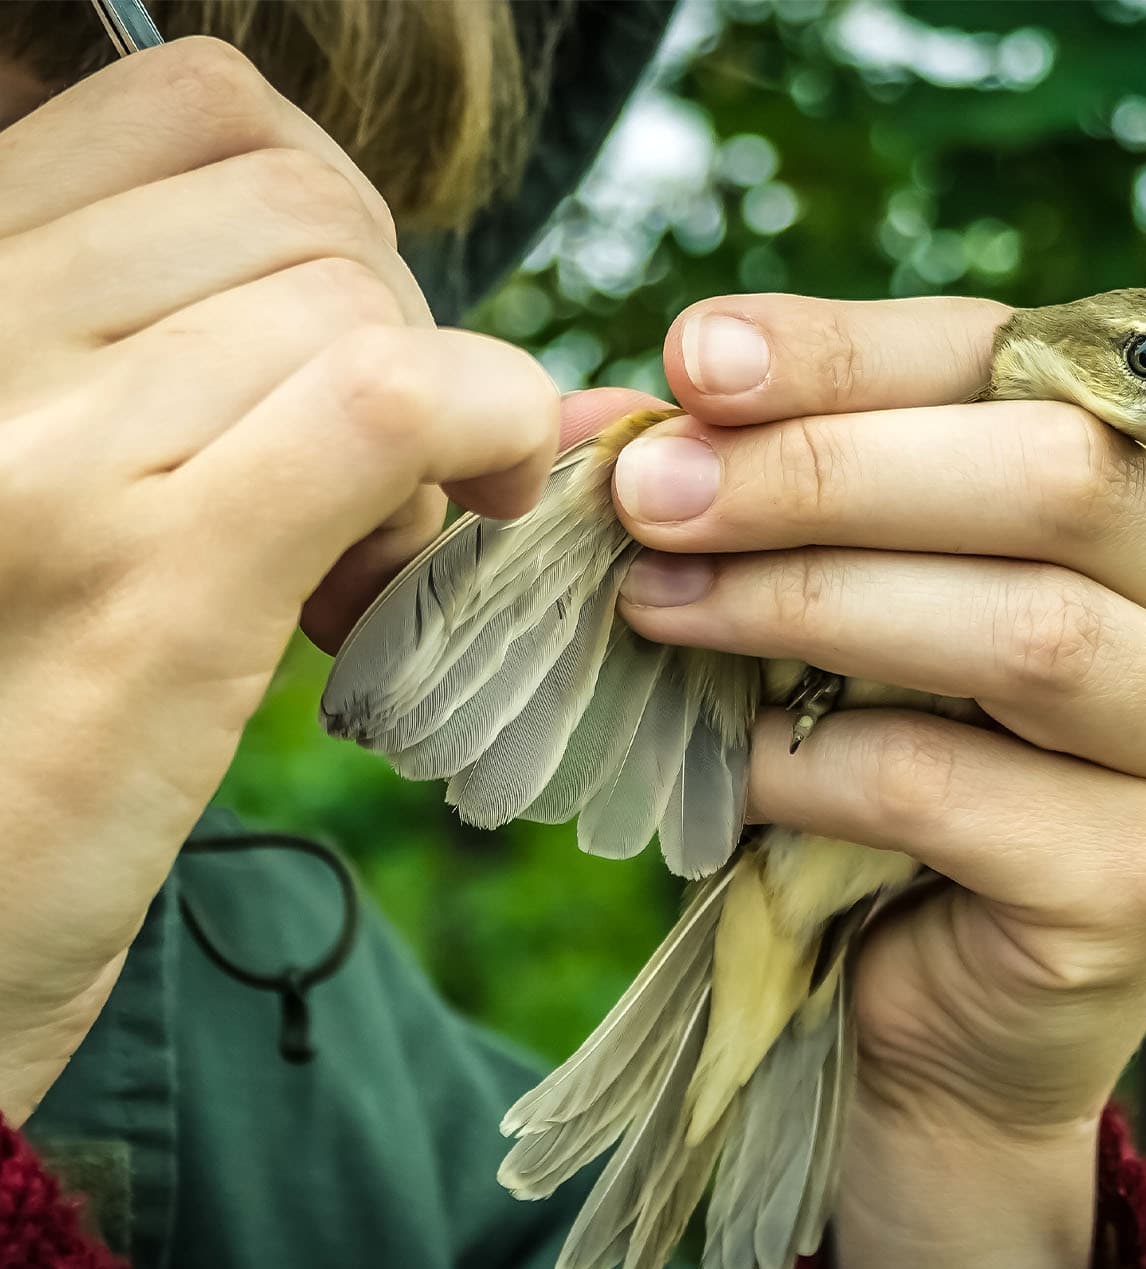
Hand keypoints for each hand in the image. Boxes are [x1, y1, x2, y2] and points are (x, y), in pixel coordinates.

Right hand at [0, 37, 567, 1121]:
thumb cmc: (14, 676)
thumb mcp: (48, 438)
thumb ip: (156, 319)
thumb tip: (358, 229)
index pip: (197, 105)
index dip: (323, 207)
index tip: (340, 325)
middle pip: (305, 208)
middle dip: (390, 318)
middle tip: (374, 461)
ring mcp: (38, 450)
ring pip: (362, 309)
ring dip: (432, 410)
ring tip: (369, 534)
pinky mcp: (155, 579)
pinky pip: (394, 400)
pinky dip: (490, 428)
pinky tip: (484, 503)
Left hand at [614, 294, 1145, 1268]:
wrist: (937, 1005)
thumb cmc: (893, 766)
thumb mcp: (842, 595)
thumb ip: (763, 496)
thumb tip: (591, 413)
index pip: (1029, 365)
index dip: (857, 350)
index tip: (691, 354)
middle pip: (1059, 477)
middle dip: (831, 470)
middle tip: (654, 489)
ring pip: (1027, 630)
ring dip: (813, 602)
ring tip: (658, 603)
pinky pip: (955, 790)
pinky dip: (811, 765)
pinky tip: (729, 767)